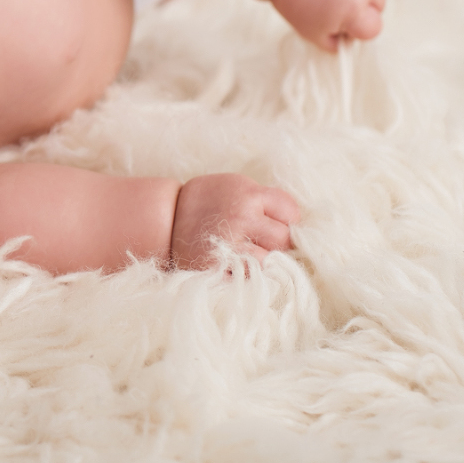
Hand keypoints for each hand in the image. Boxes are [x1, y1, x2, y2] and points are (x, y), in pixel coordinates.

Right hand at [170, 173, 300, 268]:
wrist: (166, 217)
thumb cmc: (206, 200)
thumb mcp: (235, 185)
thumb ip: (264, 199)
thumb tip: (298, 220)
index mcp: (248, 195)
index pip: (291, 212)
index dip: (285, 219)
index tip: (275, 222)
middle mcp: (242, 218)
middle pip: (284, 239)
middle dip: (276, 241)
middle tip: (260, 240)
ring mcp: (231, 245)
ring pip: (270, 261)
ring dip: (263, 260)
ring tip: (248, 253)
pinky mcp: (219, 267)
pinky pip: (250, 277)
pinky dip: (248, 273)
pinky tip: (238, 264)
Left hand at [269, 0, 384, 50]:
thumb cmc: (295, 2)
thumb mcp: (314, 34)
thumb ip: (338, 44)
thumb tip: (353, 40)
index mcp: (354, 8)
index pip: (373, 29)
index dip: (357, 30)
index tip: (340, 23)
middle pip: (378, 6)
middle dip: (362, 9)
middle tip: (334, 3)